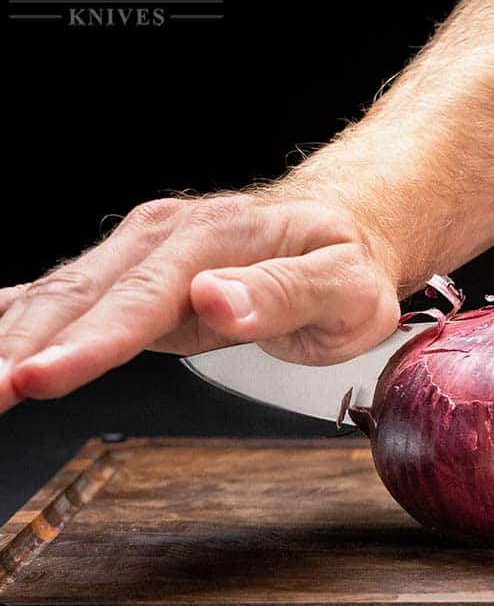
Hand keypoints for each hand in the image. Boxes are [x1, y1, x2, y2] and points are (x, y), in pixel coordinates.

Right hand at [0, 194, 401, 413]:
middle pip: (78, 298)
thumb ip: (284, 293)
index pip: (141, 299)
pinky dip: (10, 319)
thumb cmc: (346, 263)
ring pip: (54, 298)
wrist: (340, 228)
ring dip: (4, 340)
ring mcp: (139, 252)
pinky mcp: (127, 272)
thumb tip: (216, 299)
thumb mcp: (346, 285)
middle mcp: (163, 236)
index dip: (88, 343)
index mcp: (215, 239)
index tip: (39, 378)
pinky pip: (56, 295)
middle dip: (17, 349)